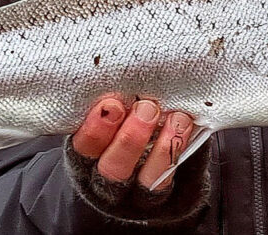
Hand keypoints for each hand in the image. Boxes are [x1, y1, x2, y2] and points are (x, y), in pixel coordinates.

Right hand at [71, 96, 194, 191]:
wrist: (141, 164)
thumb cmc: (117, 124)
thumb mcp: (104, 115)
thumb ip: (108, 103)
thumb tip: (122, 71)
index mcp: (83, 157)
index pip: (83, 146)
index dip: (95, 128)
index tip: (111, 104)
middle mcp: (103, 180)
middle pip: (112, 167)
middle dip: (130, 138)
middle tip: (146, 108)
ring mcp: (132, 192)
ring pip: (145, 178)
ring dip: (162, 147)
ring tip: (176, 118)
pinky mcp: (158, 197)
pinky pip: (168, 179)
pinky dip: (177, 152)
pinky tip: (184, 126)